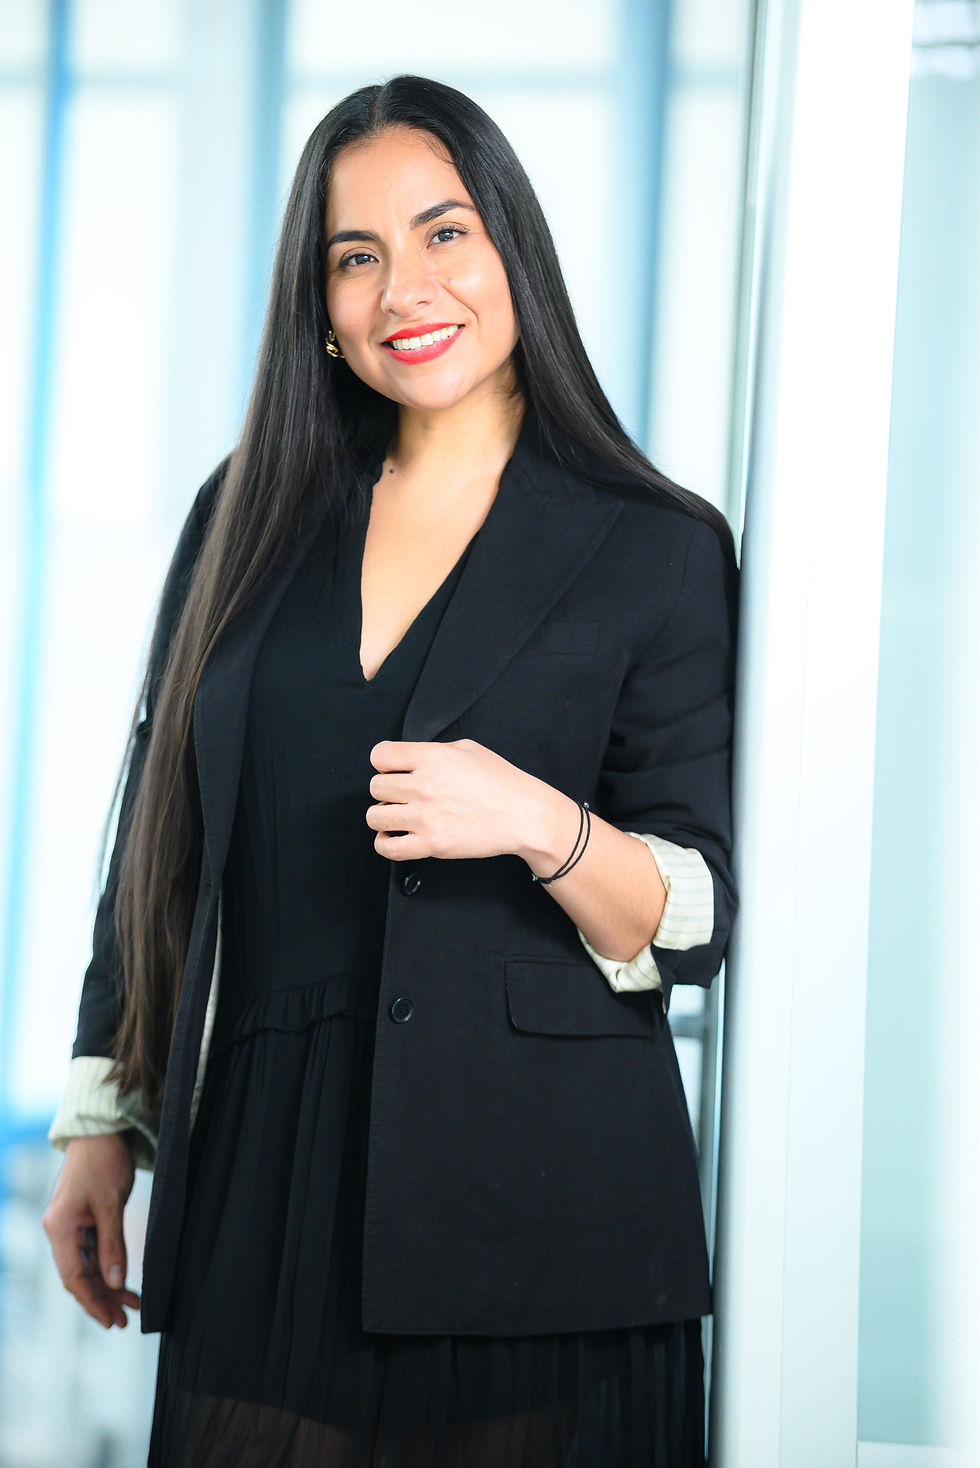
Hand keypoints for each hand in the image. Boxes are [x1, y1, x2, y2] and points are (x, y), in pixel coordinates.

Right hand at [42, 1134, 140, 1328]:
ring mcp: (70, 1225)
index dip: (91, 1301)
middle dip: (102, 1299)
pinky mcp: (81, 1219)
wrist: (100, 1131)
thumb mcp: (110, 1204)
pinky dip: (108, 1266)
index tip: (110, 1321)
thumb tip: (115, 1281)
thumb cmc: (103, 1161)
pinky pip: (92, 1251)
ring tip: (131, 1305)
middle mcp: (60, 1230)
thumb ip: (112, 1244)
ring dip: (107, 1286)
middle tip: (124, 1321)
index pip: (73, 1276)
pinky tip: (124, 1281)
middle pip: (79, 1276)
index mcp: (60, 1228)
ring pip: (87, 1266)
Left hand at [367, 738, 553, 862]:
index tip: (394, 771)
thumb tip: (409, 759)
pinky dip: (384, 843)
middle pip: (375, 786)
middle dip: (386, 791)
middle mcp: (424, 785)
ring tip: (398, 817)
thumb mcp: (468, 749)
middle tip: (403, 796)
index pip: (380, 755)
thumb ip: (434, 751)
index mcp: (432, 757)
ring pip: (375, 816)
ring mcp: (426, 817)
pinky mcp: (432, 845)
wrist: (524, 815)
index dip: (384, 763)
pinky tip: (393, 837)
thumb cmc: (501, 781)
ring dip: (383, 816)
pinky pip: (387, 847)